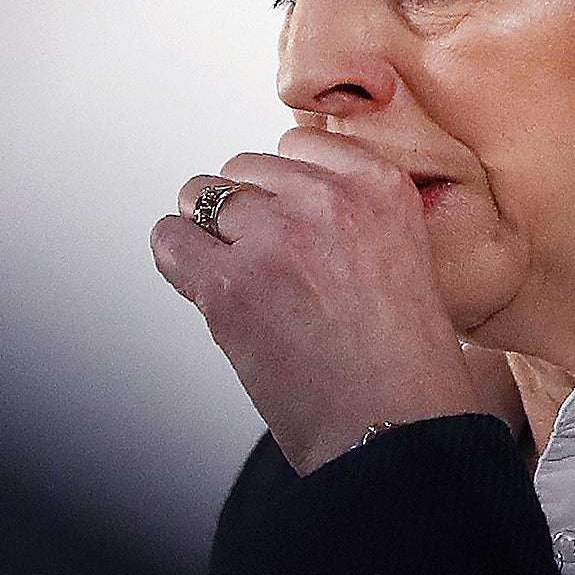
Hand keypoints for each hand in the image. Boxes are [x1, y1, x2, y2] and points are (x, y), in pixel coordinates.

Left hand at [152, 127, 522, 473]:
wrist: (395, 431)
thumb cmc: (404, 363)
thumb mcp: (403, 254)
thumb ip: (350, 212)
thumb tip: (277, 195)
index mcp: (380, 186)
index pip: (298, 143)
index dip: (286, 189)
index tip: (293, 223)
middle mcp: (327, 200)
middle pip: (244, 169)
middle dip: (246, 212)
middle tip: (268, 265)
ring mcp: (275, 240)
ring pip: (201, 197)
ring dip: (210, 235)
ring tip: (241, 281)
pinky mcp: (230, 287)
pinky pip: (170, 242)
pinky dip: (178, 261)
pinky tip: (206, 291)